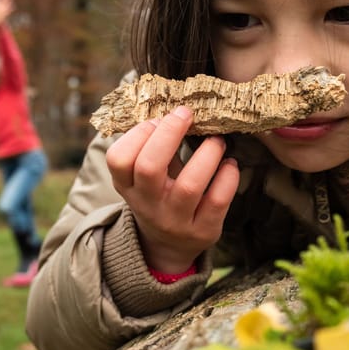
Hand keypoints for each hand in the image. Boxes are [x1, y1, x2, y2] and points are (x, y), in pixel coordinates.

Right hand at [105, 107, 239, 273]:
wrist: (169, 246)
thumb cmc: (158, 196)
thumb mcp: (143, 177)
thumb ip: (153, 146)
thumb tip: (174, 103)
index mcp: (127, 187)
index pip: (118, 159)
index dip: (138, 133)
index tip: (158, 119)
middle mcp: (148, 205)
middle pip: (149, 167)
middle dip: (170, 133)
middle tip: (187, 113)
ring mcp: (175, 221)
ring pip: (189, 185)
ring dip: (207, 154)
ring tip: (217, 140)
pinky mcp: (203, 231)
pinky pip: (217, 201)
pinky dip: (227, 178)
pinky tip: (229, 165)